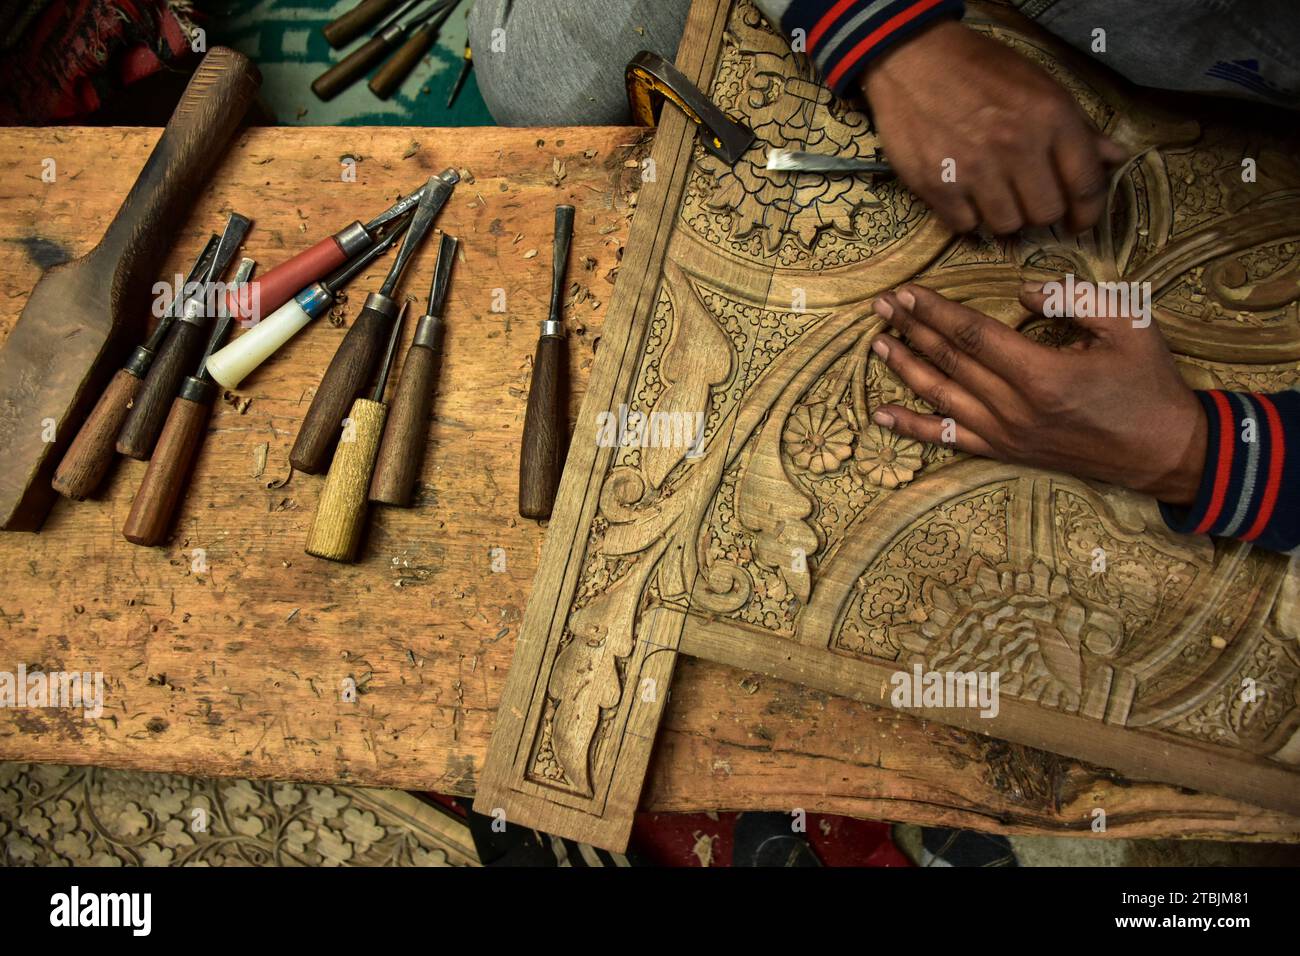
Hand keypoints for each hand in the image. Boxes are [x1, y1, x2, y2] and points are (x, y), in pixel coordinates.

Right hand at [861, 20, 1126, 234]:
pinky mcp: (937, 186)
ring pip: (1007, 225)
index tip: (1079, 223)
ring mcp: (975, 169)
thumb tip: (1115, 157)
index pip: (1085, 184)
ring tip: (994, 197)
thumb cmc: (980, 69)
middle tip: (1027, 201)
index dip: (1088, 213)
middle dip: (1040, 212)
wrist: (912, 59)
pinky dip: (967, 218)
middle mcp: (1017, 146)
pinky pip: (965, 226)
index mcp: (1051, 117)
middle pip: (1045, 213)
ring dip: (1004, 217)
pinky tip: (964, 196)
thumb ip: (1078, 126)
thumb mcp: (1039, 84)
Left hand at [868, 283, 1207, 505]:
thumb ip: (1074, 300)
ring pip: (941, 396)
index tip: (907, 292)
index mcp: (1041, 374)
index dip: (935, 311)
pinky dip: (912, 427)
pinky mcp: (1005, 452)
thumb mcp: (1129, 326)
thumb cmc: (1149, 385)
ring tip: (876, 344)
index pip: (972, 334)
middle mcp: (1014, 407)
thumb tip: (1025, 291)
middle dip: (911, 330)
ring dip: (905, 368)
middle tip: (881, 306)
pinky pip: (948, 439)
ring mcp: (1005, 434)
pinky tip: (881, 414)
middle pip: (949, 361)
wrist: (1165, 452)